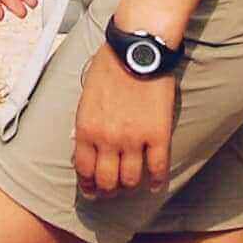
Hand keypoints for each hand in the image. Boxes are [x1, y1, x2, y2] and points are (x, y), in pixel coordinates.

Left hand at [73, 57, 175, 198]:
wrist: (137, 50)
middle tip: (110, 192)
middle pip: (107, 181)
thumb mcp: (86, 97)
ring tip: (131, 186)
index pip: (84, 169)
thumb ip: (86, 124)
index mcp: (86, 129)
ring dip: (129, 186)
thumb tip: (84, 145)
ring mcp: (134, 139)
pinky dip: (156, 181)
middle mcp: (108, 139)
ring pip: (130, 179)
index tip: (91, 190)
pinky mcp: (158, 134)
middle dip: (107, 191)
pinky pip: (157, 167)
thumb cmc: (109, 67)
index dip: (88, 184)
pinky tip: (154, 185)